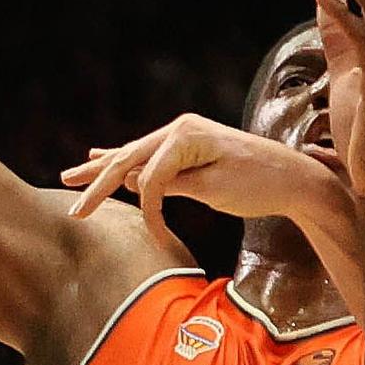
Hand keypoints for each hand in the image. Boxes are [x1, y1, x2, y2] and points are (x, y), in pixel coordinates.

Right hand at [61, 114, 341, 242]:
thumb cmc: (259, 185)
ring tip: (70, 176)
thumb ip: (169, 184)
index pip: (147, 174)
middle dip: (98, 181)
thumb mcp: (214, 189)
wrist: (295, 178)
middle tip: (71, 205)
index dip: (145, 208)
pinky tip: (100, 155)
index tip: (157, 237)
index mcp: (185, 134)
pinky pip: (148, 156)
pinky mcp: (189, 145)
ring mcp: (184, 134)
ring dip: (102, 168)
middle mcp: (180, 128)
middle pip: (129, 158)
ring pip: (134, 155)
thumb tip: (128, 180)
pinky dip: (124, 160)